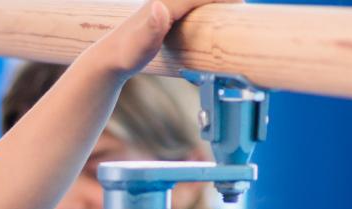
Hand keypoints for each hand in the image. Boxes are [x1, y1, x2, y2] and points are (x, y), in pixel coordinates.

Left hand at [85, 0, 240, 77]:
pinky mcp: (165, 13)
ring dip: (212, 5)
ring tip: (234, 11)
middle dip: (222, 1)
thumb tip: (159, 7)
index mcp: (166, 3)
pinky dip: (204, 8)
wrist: (109, 59)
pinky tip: (212, 18)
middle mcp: (166, 0)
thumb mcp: (139, 47)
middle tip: (242, 10)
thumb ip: (151, 29)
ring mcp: (165, 5)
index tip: (243, 6)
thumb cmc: (126, 56)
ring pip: (195, 1)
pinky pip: (190, 6)